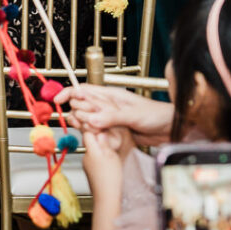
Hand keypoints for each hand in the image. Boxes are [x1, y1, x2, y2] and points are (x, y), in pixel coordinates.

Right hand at [55, 83, 172, 145]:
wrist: (174, 130)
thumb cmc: (158, 115)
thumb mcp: (134, 115)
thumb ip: (111, 117)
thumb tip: (91, 119)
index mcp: (110, 95)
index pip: (82, 90)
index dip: (68, 93)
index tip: (56, 100)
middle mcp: (107, 106)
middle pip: (81, 107)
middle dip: (79, 114)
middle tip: (88, 123)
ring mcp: (109, 118)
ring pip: (87, 120)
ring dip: (87, 126)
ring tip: (96, 132)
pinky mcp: (113, 131)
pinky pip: (97, 132)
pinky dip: (95, 136)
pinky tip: (101, 139)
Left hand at [81, 128, 128, 228]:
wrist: (108, 199)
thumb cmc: (111, 179)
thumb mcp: (110, 156)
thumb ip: (104, 143)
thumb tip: (100, 131)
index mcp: (91, 150)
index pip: (88, 131)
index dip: (94, 125)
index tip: (101, 122)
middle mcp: (87, 157)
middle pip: (90, 141)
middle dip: (97, 136)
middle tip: (108, 134)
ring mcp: (88, 165)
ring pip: (93, 151)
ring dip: (100, 148)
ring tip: (111, 148)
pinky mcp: (92, 173)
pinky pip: (95, 160)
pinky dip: (101, 157)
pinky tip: (110, 161)